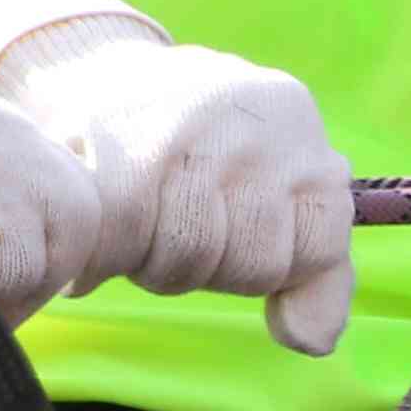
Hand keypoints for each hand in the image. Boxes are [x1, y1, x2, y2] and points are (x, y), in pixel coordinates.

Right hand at [0, 17, 357, 356]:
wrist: (92, 71)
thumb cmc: (195, 149)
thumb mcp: (274, 188)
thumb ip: (318, 273)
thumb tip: (311, 340)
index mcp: (296, 122)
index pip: (316, 247)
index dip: (268, 263)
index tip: (231, 233)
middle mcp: (251, 117)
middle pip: (251, 263)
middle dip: (207, 269)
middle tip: (171, 234)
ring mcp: (185, 124)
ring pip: (187, 260)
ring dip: (153, 269)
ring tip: (134, 235)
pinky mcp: (115, 139)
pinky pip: (125, 242)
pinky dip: (103, 264)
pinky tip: (93, 254)